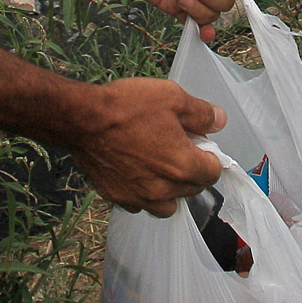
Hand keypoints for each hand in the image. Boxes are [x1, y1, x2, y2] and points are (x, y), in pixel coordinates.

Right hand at [66, 78, 225, 213]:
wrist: (81, 120)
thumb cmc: (127, 107)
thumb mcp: (171, 97)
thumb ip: (201, 113)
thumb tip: (220, 121)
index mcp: (182, 166)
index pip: (213, 173)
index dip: (210, 157)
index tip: (200, 144)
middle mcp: (163, 190)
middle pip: (192, 190)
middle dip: (192, 171)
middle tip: (178, 148)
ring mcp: (139, 198)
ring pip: (168, 205)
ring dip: (171, 190)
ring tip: (160, 166)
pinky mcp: (118, 199)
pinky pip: (141, 205)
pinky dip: (144, 194)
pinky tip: (137, 172)